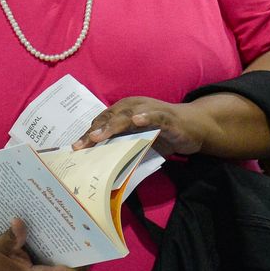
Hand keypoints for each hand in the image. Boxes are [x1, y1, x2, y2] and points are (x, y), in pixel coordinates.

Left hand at [73, 96, 215, 157]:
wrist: (193, 126)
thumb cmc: (162, 133)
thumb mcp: (138, 140)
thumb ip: (122, 147)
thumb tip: (100, 163)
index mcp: (124, 111)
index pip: (102, 122)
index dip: (89, 134)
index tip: (76, 148)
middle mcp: (134, 107)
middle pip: (110, 118)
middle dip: (95, 132)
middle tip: (82, 145)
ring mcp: (150, 110)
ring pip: (128, 116)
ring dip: (113, 125)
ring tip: (99, 136)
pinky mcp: (167, 117)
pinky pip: (155, 116)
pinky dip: (145, 117)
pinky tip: (137, 121)